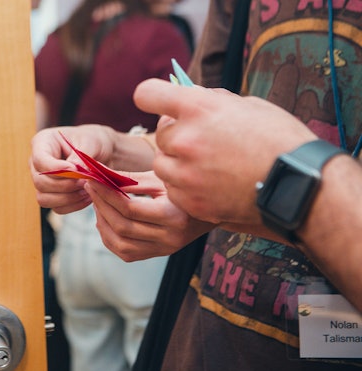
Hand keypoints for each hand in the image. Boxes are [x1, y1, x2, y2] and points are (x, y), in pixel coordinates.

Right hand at [31, 124, 127, 214]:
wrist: (102, 153)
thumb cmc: (94, 142)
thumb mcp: (91, 143)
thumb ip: (80, 157)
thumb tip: (73, 172)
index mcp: (43, 143)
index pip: (39, 159)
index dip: (55, 168)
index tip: (75, 170)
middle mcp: (37, 164)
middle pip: (40, 182)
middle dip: (64, 185)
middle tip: (84, 181)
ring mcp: (42, 182)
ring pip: (44, 198)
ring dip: (67, 198)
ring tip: (87, 190)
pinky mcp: (51, 196)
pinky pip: (56, 207)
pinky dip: (73, 205)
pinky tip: (87, 196)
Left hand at [85, 172, 216, 260]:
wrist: (210, 210)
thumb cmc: (185, 187)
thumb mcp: (163, 179)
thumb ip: (132, 179)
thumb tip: (99, 175)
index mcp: (174, 216)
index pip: (130, 208)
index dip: (106, 194)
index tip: (92, 180)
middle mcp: (169, 238)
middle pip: (122, 226)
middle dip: (101, 206)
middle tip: (90, 188)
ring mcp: (163, 250)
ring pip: (120, 244)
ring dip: (102, 223)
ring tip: (97, 204)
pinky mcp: (158, 255)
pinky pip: (125, 252)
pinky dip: (109, 237)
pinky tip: (105, 220)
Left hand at [134, 79, 319, 228]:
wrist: (298, 184)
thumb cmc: (279, 140)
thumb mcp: (248, 106)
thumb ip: (212, 102)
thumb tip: (190, 96)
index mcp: (199, 108)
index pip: (147, 94)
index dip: (152, 96)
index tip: (159, 102)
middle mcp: (186, 140)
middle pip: (160, 134)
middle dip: (176, 135)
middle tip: (203, 140)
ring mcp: (185, 173)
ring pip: (162, 164)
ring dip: (178, 162)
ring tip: (209, 163)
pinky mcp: (189, 201)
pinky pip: (173, 189)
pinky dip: (186, 186)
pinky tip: (212, 183)